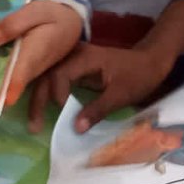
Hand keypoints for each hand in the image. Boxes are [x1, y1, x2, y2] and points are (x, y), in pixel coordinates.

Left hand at [0, 1, 83, 108]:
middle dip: (2, 95)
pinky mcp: (35, 70)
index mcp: (35, 50)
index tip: (5, 101)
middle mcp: (36, 65)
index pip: (23, 71)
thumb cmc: (51, 14)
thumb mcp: (34, 11)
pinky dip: (7, 85)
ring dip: (4, 94)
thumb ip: (13, 24)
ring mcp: (36, 69)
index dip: (14, 86)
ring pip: (20, 84)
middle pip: (18, 83)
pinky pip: (21, 80)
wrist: (71, 19)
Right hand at [29, 42, 175, 132]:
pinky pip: (54, 80)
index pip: (59, 74)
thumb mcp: (121, 95)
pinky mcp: (74, 69)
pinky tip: (42, 112)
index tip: (63, 114)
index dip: (57, 95)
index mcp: (85, 57)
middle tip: (34, 126)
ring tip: (34, 123)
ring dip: (39, 99)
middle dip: (38, 100)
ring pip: (46, 77)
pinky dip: (48, 96)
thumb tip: (76, 128)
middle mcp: (74, 55)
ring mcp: (73, 61)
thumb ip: (98, 110)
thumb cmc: (139, 75)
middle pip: (46, 75)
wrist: (150, 61)